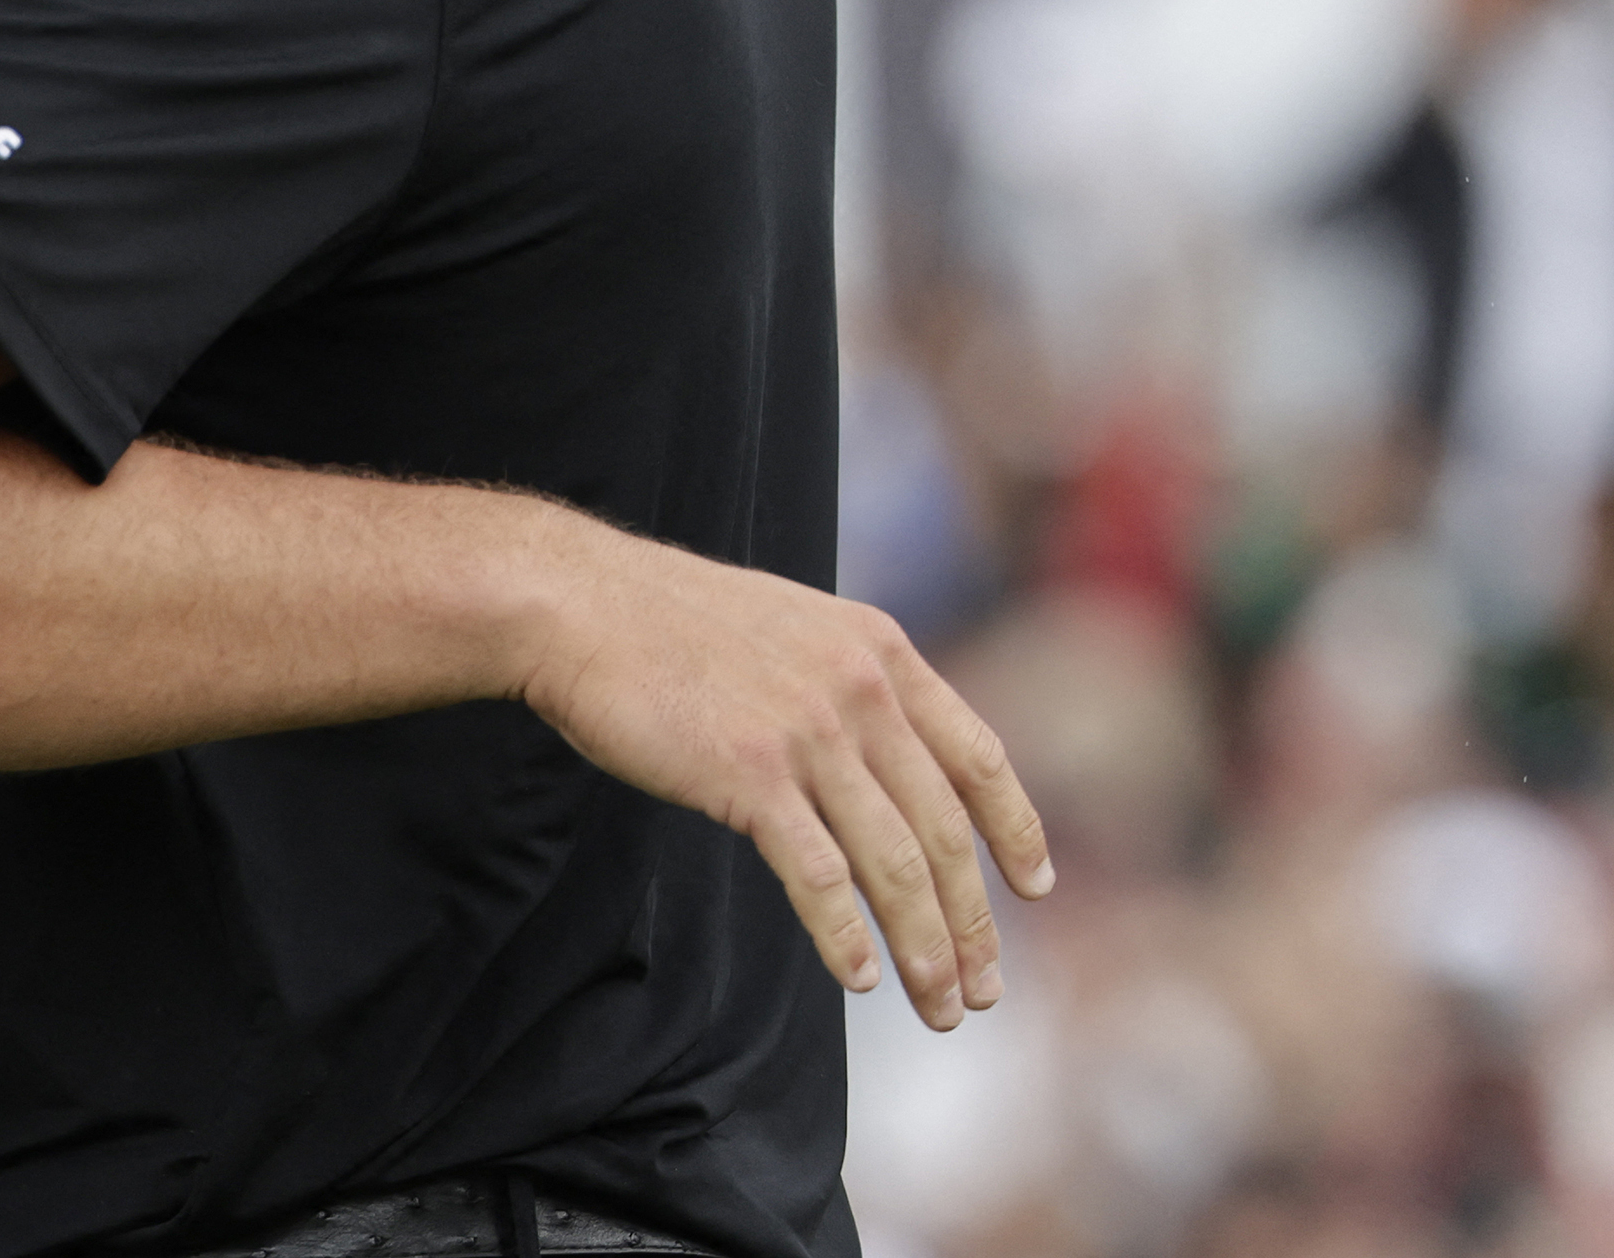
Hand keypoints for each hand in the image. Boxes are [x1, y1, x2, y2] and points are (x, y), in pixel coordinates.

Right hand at [518, 534, 1050, 1030]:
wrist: (577, 605)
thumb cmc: (666, 622)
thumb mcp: (791, 629)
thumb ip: (847, 683)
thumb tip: (884, 760)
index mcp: (880, 651)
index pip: (979, 756)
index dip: (1016, 831)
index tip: (1036, 889)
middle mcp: (860, 690)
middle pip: (943, 831)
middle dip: (972, 924)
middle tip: (984, 991)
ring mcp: (808, 732)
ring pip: (894, 865)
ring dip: (926, 949)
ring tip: (938, 1009)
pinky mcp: (749, 774)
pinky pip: (819, 875)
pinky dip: (846, 936)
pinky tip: (862, 978)